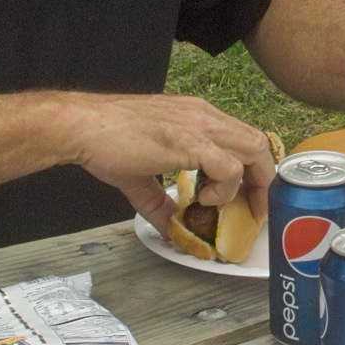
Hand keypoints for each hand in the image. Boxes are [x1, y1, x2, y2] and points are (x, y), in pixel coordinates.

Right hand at [64, 92, 279, 230]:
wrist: (82, 127)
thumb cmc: (106, 142)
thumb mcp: (142, 175)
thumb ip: (161, 202)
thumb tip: (171, 228)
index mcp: (197, 117)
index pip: (243, 137)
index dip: (253, 169)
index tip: (248, 197)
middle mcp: (205, 116)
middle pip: (259, 143)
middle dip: (261, 180)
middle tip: (251, 209)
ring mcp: (200, 126)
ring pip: (254, 150)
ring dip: (248, 184)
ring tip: (223, 203)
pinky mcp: (190, 142)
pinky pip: (230, 167)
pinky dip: (225, 188)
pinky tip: (204, 198)